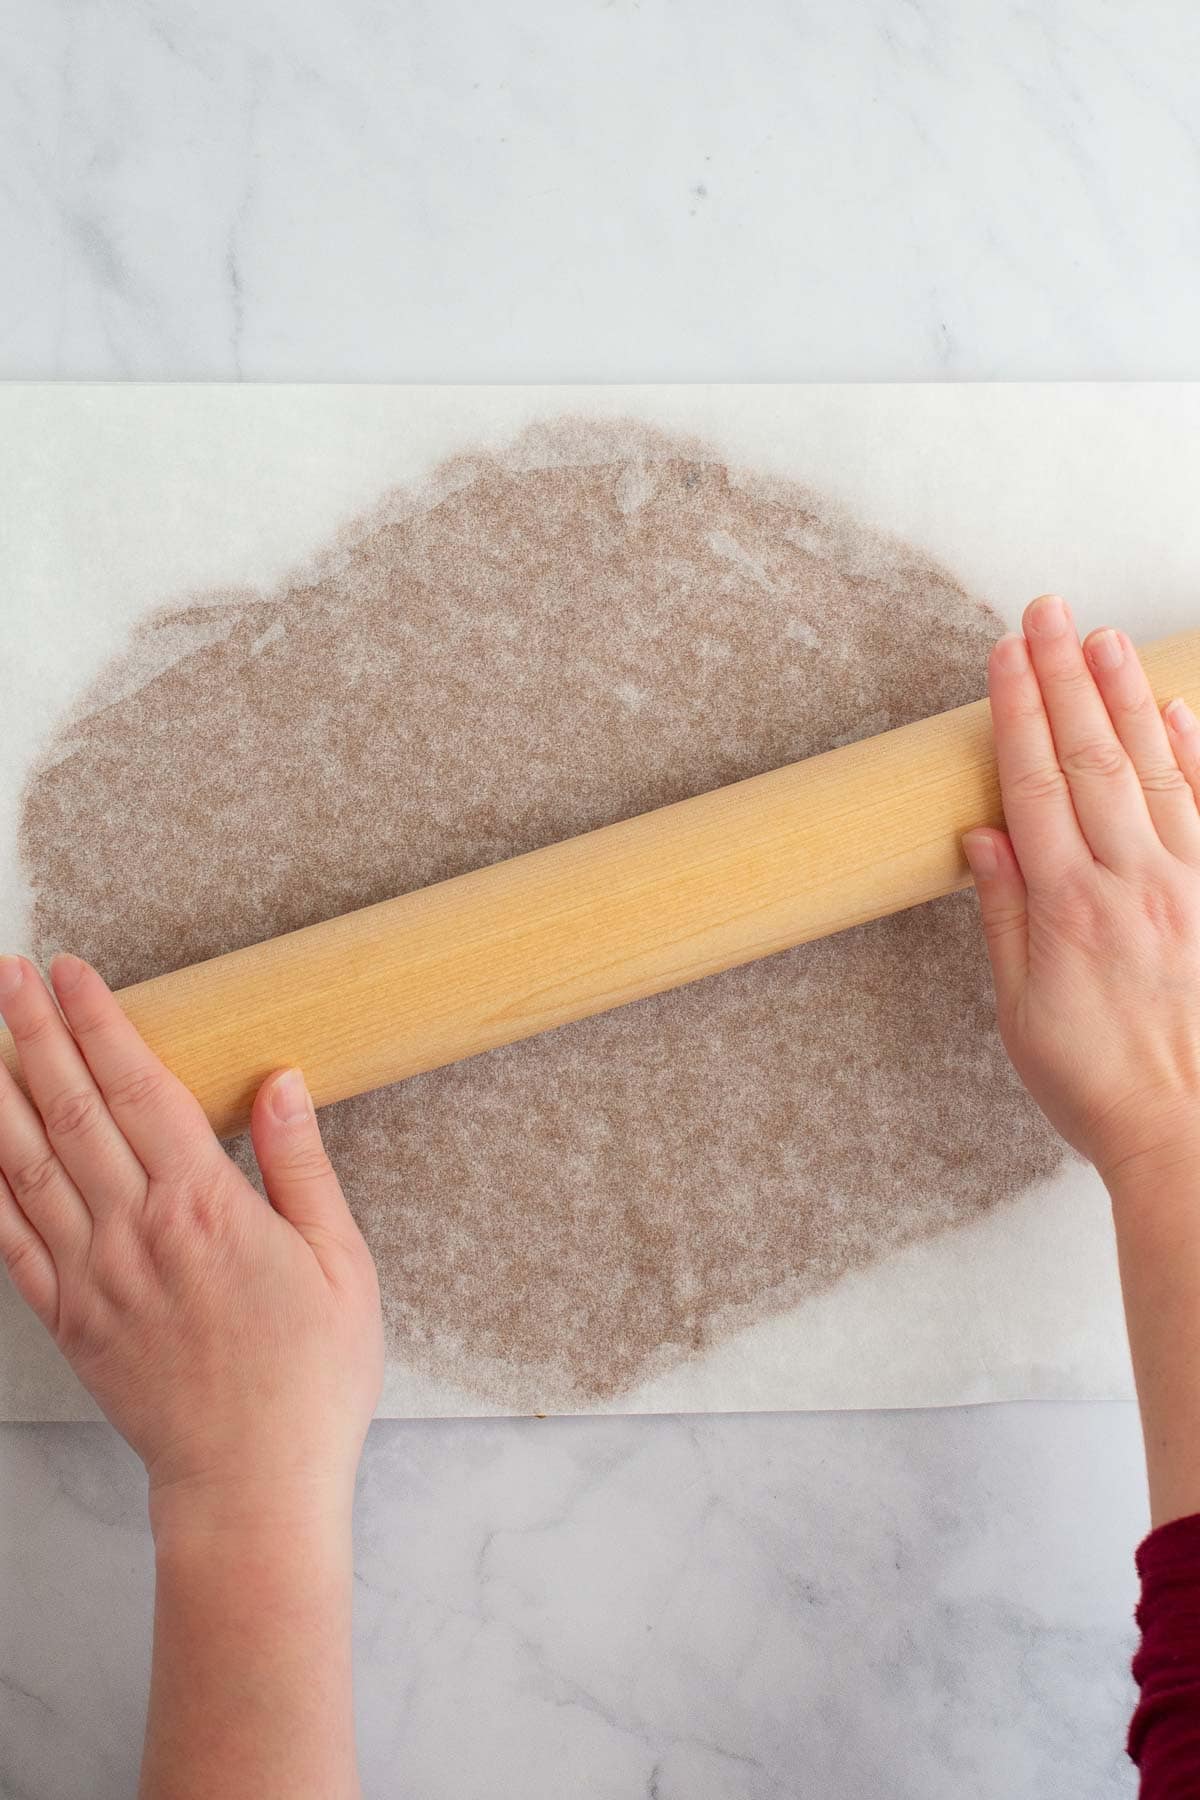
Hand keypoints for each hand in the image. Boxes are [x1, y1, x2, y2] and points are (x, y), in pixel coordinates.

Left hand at [0, 954, 382, 1541]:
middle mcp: (135, 1230)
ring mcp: (91, 1275)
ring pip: (25, 1163)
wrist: (250, 1485)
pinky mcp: (68, 1317)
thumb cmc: (309, 1377)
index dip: (100, 1023)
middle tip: (7, 975)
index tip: (72, 972)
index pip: (138, 1088)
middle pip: (69, 1108)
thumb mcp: (341, 1261)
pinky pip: (8, 1237)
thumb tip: (281, 1082)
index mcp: (205, 1207)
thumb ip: (300, 1165)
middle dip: (32, 1031)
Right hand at [963, 594, 1199, 1188]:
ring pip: (1154, 768)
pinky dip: (1193, 752)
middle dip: (1064, 676)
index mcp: (1069, 908)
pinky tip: (1172, 710)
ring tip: (1103, 638)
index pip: (1033, 783)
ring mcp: (1189, 884)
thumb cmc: (1100, 1087)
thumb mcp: (1022, 1015)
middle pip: (1090, 757)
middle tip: (1047, 613)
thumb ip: (1005, 917)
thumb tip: (983, 838)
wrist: (1195, 1136)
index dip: (1017, 710)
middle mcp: (1131, 882)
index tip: (1004, 654)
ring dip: (1124, 697)